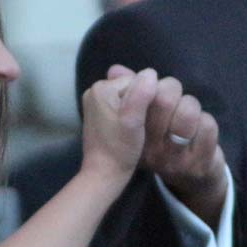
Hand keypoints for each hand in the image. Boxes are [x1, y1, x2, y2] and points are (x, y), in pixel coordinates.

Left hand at [79, 66, 157, 181]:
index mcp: (101, 88)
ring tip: (137, 128)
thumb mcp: (133, 121)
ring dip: (138, 109)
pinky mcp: (98, 113)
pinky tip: (130, 129)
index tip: (148, 118)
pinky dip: (129, 114)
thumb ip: (141, 94)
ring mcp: (95, 102)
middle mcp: (95, 90)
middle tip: (144, 124)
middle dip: (143, 102)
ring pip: (129, 96)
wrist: (104, 173)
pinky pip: (122, 104)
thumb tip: (151, 73)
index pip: (138, 81)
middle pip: (132, 87)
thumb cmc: (120, 149)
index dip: (149, 98)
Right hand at [139, 74, 227, 226]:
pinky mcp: (199, 163)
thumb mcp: (142, 119)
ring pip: (187, 113)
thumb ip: (131, 93)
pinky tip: (200, 129)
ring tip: (187, 110)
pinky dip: (206, 120)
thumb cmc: (163, 139)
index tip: (151, 86)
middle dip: (171, 87)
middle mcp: (150, 151)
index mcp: (131, 138)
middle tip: (172, 93)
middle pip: (164, 101)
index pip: (137, 101)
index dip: (148, 85)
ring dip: (191, 104)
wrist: (191, 178)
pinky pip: (207, 127)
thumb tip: (115, 70)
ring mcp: (175, 160)